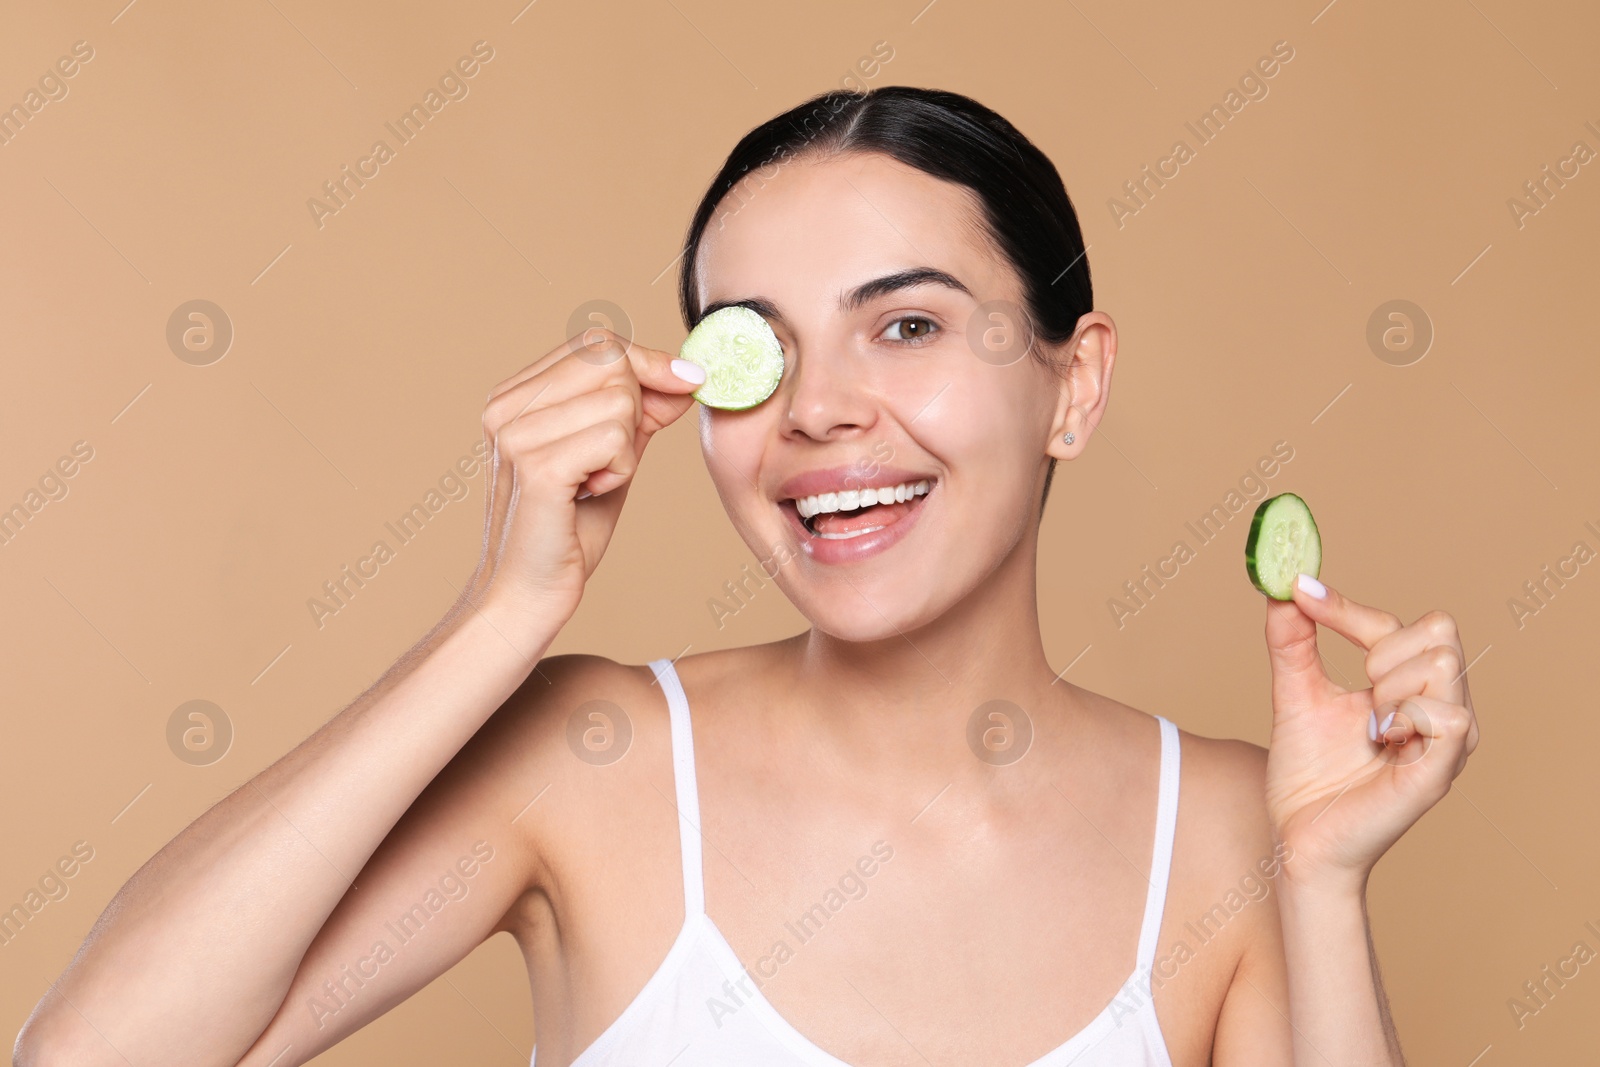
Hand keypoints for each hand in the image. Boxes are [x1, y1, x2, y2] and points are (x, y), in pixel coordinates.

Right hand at [463, 328, 701, 633]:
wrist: (527, 597)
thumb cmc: (566, 531)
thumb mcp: (609, 457)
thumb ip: (637, 412)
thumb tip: (683, 373)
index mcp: (513, 397)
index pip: (595, 344)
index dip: (648, 361)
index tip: (686, 382)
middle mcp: (505, 407)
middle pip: (610, 363)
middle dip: (637, 409)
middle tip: (610, 461)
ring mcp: (516, 434)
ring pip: (620, 400)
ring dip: (627, 450)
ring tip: (593, 485)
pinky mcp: (537, 466)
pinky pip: (617, 437)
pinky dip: (621, 470)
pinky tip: (590, 495)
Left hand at [1261, 575, 1480, 892]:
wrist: (1299, 839)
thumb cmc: (1307, 776)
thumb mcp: (1295, 694)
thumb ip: (1291, 641)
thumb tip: (1285, 588)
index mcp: (1411, 689)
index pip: (1405, 622)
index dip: (1347, 607)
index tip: (1301, 594)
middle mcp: (1442, 709)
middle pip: (1440, 630)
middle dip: (1382, 651)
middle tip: (1358, 696)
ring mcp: (1448, 741)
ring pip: (1442, 664)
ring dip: (1389, 687)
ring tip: (1370, 729)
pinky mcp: (1441, 771)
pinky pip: (1449, 715)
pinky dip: (1404, 716)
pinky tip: (1381, 742)